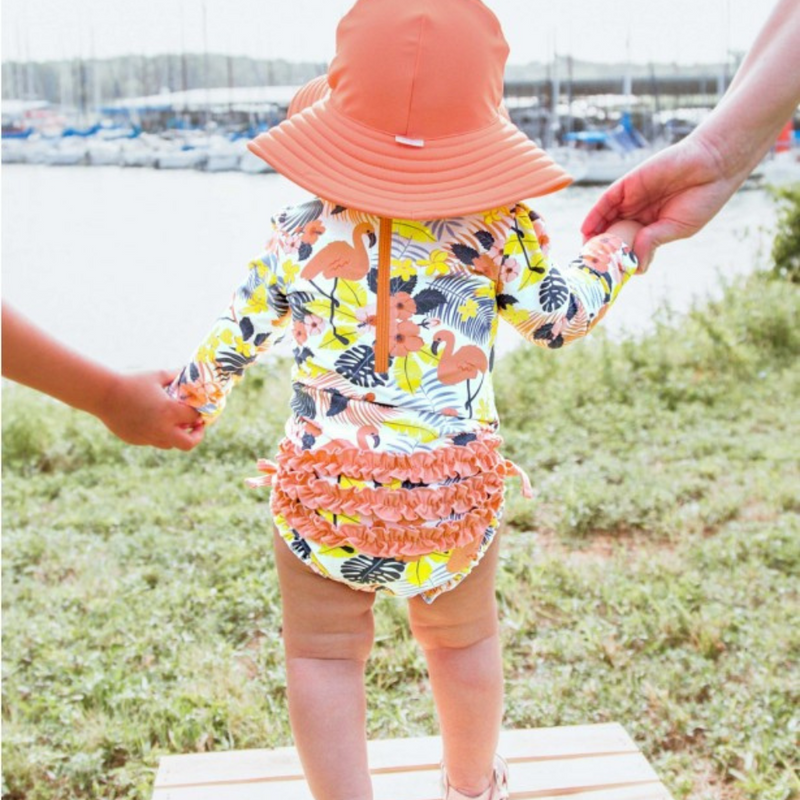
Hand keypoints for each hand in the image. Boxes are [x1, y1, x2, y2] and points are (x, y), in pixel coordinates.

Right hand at [98, 370, 204, 450]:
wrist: (103, 394)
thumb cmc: (132, 381)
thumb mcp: (157, 375)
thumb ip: (176, 375)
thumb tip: (190, 371)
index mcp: (170, 411)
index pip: (195, 418)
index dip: (200, 413)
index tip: (199, 409)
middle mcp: (162, 428)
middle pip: (189, 444)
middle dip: (197, 436)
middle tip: (196, 426)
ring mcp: (148, 437)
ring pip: (170, 444)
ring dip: (176, 435)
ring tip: (174, 422)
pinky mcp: (137, 440)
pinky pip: (153, 441)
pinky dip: (159, 434)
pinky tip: (153, 421)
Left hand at [581, 134, 745, 272]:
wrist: (713, 165)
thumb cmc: (701, 198)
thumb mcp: (677, 228)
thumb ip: (653, 242)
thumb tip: (635, 266)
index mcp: (652, 226)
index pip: (629, 246)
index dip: (617, 258)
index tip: (608, 275)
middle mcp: (638, 214)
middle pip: (613, 235)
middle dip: (602, 250)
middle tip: (592, 266)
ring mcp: (632, 199)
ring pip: (606, 220)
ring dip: (593, 236)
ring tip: (586, 253)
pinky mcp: (627, 185)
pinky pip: (605, 201)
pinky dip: (594, 215)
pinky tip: (585, 231)